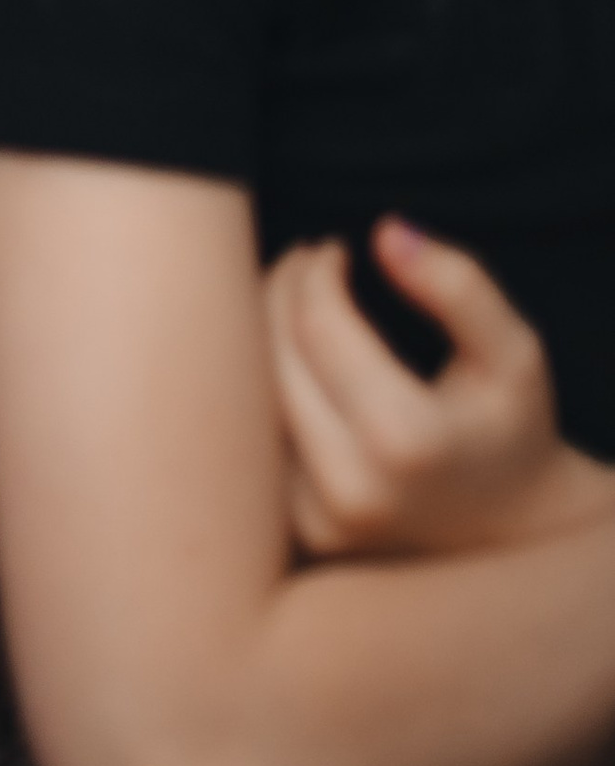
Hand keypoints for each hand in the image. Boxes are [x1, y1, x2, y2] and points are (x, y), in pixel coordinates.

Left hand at [264, 221, 614, 560]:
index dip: (314, 271)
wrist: (513, 530)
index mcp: (406, 444)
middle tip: (304, 257)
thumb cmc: (511, 427)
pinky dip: (264, 382)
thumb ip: (460, 287)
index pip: (318, 326)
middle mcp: (351, 492)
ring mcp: (317, 520)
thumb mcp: (513, 353)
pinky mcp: (298, 532)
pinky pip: (259, 436)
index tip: (331, 246)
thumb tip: (385, 232)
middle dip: (279, 290)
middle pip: (274, 357)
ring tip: (293, 292)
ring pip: (252, 396)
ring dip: (260, 331)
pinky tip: (287, 348)